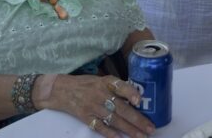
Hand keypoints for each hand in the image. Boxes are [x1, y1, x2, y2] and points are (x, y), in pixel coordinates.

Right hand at [37, 75, 154, 137]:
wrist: (61, 90)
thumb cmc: (85, 84)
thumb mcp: (100, 79)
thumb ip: (116, 88)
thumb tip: (136, 98)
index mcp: (105, 82)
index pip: (119, 85)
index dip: (129, 92)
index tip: (139, 100)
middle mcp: (99, 93)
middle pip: (121, 108)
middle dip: (137, 119)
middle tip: (150, 128)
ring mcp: (92, 106)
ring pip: (114, 120)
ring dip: (129, 129)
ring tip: (141, 136)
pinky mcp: (85, 117)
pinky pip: (100, 127)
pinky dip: (110, 134)